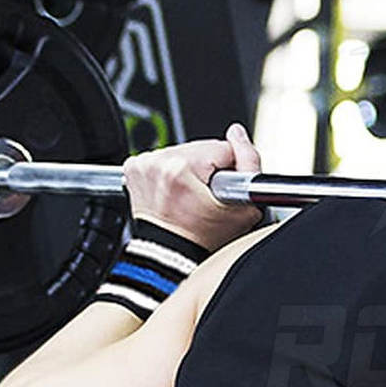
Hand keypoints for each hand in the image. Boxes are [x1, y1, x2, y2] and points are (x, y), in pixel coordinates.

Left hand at [123, 124, 263, 250]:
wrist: (170, 253)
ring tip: (190, 195)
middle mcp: (158, 161)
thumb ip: (250, 161)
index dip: (230, 170)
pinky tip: (176, 191)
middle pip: (201, 148)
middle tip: (205, 195)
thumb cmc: (202, 236)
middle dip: (208, 168)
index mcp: (181, 167)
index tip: (221, 190)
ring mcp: (143, 164)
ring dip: (190, 169)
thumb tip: (238, 133)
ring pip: (184, 152)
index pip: (223, 147)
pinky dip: (173, 171)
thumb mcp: (243, 206)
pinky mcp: (135, 167)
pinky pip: (166, 158)